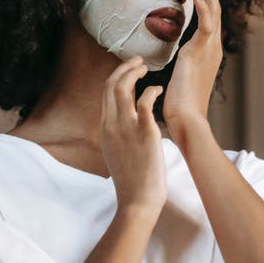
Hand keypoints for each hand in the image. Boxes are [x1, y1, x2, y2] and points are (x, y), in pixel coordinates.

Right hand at [101, 56, 166, 214]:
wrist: (137, 201)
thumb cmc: (132, 180)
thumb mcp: (117, 153)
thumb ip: (118, 135)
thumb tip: (127, 125)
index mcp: (104, 128)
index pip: (105, 93)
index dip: (117, 76)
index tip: (128, 70)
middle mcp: (111, 124)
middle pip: (111, 84)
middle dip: (124, 67)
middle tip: (138, 61)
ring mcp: (126, 127)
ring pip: (123, 87)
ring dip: (134, 71)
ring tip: (146, 68)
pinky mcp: (144, 132)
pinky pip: (144, 101)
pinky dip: (151, 89)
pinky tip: (159, 89)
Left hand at [163, 0, 221, 144]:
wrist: (188, 119)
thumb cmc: (182, 106)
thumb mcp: (182, 79)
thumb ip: (183, 67)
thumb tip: (177, 64)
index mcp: (209, 53)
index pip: (209, 19)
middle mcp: (213, 48)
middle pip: (214, 10)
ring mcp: (209, 49)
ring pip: (212, 11)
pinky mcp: (200, 52)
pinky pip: (205, 24)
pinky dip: (201, 6)